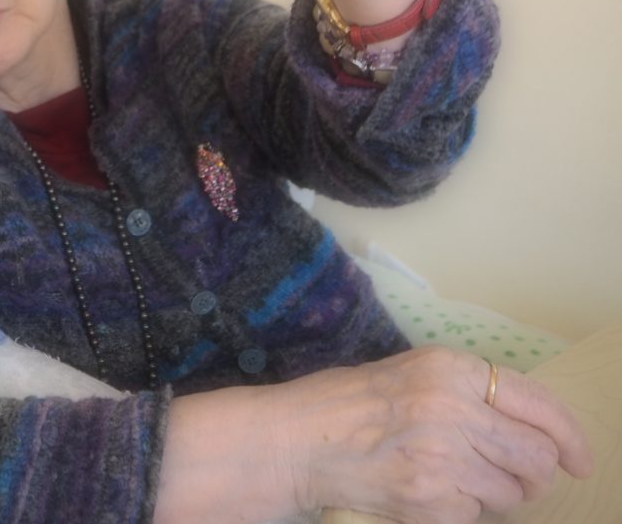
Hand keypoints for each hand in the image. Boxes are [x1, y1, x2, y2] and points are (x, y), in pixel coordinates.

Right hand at [280, 346, 592, 523]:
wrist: (297, 439)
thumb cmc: (348, 402)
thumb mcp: (410, 372)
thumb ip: (465, 389)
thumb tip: (525, 423)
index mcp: (447, 367)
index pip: (537, 403)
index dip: (570, 436)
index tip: (579, 459)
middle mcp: (452, 408)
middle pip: (535, 455)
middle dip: (535, 473)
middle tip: (515, 475)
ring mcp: (443, 457)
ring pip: (512, 492)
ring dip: (497, 493)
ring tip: (457, 477)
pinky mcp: (432, 500)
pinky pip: (477, 515)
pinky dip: (464, 509)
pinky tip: (431, 489)